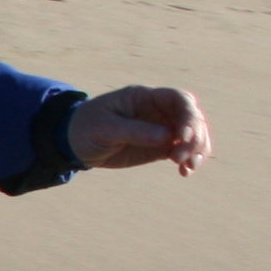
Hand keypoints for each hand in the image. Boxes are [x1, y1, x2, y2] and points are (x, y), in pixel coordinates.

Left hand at [68, 84, 210, 175]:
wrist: (73, 142)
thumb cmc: (86, 127)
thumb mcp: (105, 128)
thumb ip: (134, 131)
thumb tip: (166, 137)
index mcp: (144, 97)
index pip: (178, 99)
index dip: (188, 115)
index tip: (184, 136)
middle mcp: (158, 110)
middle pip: (192, 117)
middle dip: (195, 136)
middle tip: (181, 157)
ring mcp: (161, 128)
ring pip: (192, 135)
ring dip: (197, 150)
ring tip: (188, 167)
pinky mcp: (159, 147)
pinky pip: (182, 151)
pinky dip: (189, 160)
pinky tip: (185, 172)